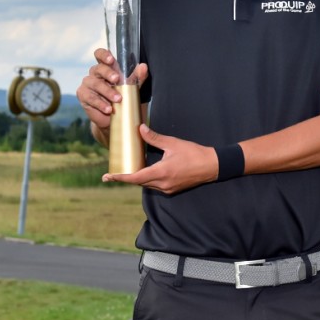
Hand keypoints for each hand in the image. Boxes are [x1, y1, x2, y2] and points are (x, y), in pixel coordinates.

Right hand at [77, 47, 147, 134]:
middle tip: (117, 79)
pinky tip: (108, 108)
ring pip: (95, 84)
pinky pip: (91, 97)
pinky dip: (100, 103)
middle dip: (108, 73)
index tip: (111, 59)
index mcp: (106, 66)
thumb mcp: (132, 86)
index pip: (100, 54)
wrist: (116, 115)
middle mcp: (95, 73)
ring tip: (118, 99)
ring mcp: (88, 83)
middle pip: (98, 68)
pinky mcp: (83, 95)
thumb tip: (143, 67)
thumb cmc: (123, 95)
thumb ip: (137, 76)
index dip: (103, 55)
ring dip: (107, 91)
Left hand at [102, 124, 220, 193]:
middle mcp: (162, 184)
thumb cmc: (194, 153)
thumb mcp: (173, 143)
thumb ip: (154, 138)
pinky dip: (147, 180)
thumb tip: (140, 129)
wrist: (212, 166)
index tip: (107, 177)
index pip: (135, 178)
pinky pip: (155, 186)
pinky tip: (146, 172)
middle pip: (138, 183)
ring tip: (127, 171)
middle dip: (126, 178)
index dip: (120, 177)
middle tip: (112, 174)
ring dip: (137, 178)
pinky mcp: (172, 190)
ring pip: (146, 185)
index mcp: (161, 172)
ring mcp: (167, 189)